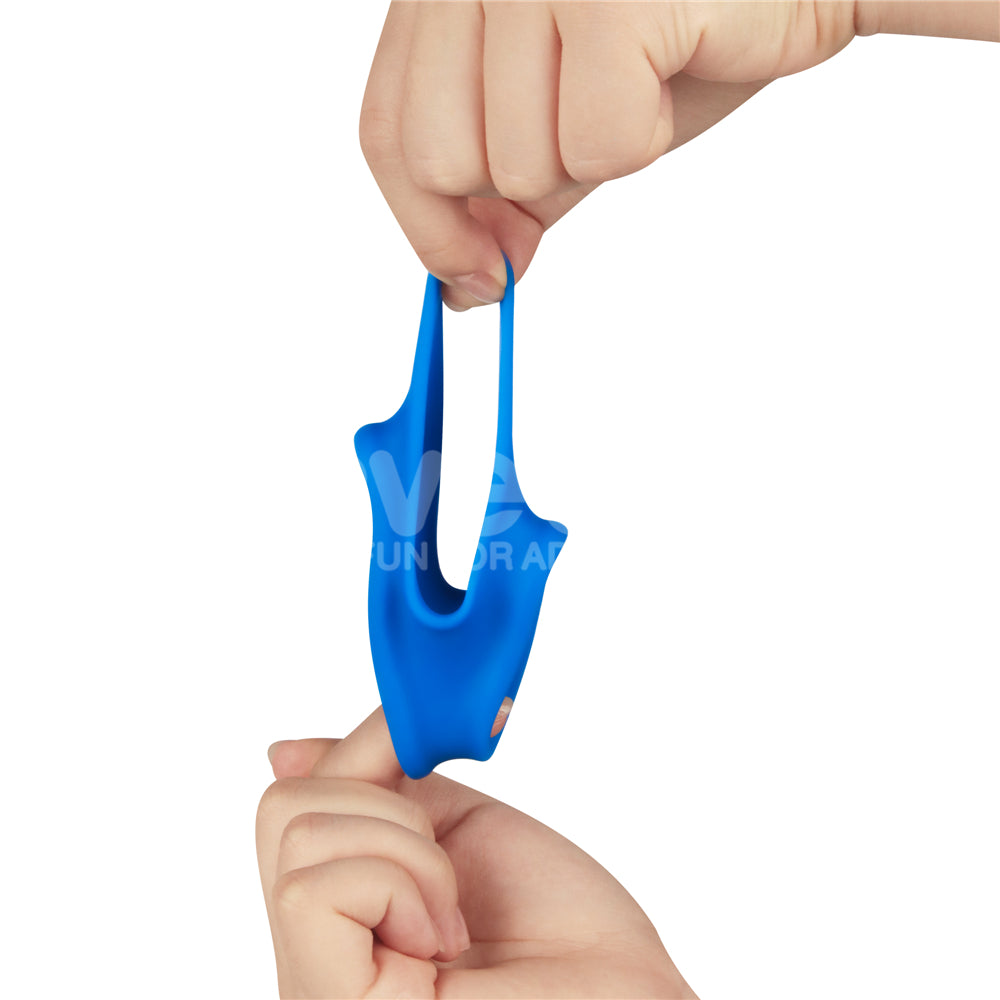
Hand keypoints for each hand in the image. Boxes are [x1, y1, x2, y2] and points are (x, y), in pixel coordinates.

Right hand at [257, 706, 694, 997]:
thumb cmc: (565, 939)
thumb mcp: (461, 831)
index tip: (414, 751)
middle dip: (387, 804)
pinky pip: (315, 889)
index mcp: (347, 906)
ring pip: (298, 833)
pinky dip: (399, 886)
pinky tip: (440, 944)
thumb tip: (285, 750)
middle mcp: (316, 947)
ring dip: (408, 853)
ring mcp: (315, 982)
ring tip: (452, 920)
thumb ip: (382, 784)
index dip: (361, 752)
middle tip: (447, 871)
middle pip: (282, 808)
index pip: (292, 797)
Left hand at [360, 0, 997, 310]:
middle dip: (524, 183)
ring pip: (514, 162)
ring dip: (593, 155)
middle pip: (439, 160)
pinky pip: (596, 148)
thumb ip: (503, 191)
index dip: (424, 221)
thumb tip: (464, 285)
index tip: (473, 273)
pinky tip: (676, 71)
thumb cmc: (682, 33)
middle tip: (592, 126)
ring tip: (642, 79)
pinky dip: (642, 141)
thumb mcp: (564, 114)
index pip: (387, 132)